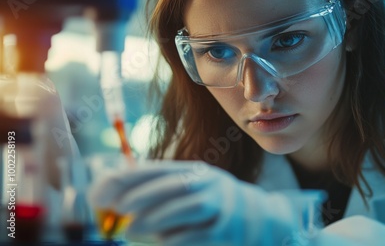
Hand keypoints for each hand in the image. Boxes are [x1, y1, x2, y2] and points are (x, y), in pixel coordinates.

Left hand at [87, 160, 325, 245]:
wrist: (260, 218)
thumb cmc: (212, 207)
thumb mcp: (188, 193)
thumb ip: (155, 196)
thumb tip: (113, 204)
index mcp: (193, 171)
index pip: (155, 169)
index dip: (126, 179)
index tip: (100, 194)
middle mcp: (209, 183)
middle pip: (172, 185)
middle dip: (139, 196)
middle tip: (113, 211)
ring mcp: (221, 206)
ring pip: (186, 208)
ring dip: (154, 219)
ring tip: (127, 232)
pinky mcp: (227, 230)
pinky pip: (199, 235)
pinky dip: (176, 239)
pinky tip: (161, 243)